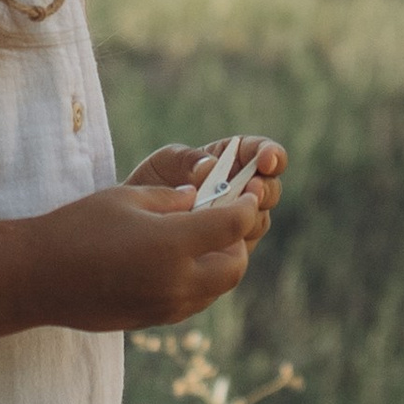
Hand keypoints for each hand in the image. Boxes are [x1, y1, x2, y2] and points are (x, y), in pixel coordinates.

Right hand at [36, 178, 263, 332]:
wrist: (36, 279)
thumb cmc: (76, 227)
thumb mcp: (126, 199)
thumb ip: (170, 199)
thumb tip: (200, 199)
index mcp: (171, 246)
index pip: (231, 226)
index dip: (245, 207)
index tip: (247, 195)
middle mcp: (176, 282)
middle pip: (235, 267)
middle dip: (239, 241)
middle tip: (228, 219)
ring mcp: (165, 307)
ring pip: (217, 289)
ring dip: (220, 264)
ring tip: (205, 239)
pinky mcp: (151, 320)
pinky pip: (193, 302)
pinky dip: (200, 282)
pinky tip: (180, 261)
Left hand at [126, 135, 286, 266]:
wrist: (132, 224)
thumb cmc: (152, 183)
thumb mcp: (165, 162)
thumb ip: (187, 159)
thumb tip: (209, 168)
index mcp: (233, 161)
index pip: (262, 154)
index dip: (271, 155)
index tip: (265, 161)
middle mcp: (241, 191)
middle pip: (270, 190)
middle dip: (265, 190)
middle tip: (252, 189)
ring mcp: (238, 222)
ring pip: (259, 220)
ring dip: (250, 217)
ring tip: (227, 214)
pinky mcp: (230, 249)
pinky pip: (241, 248)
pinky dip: (232, 243)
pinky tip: (215, 238)